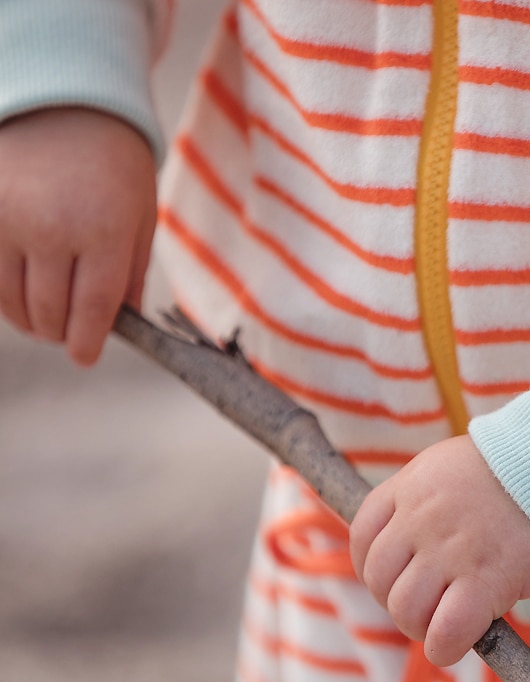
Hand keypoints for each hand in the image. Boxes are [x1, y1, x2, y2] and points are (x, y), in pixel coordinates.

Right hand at [0, 107, 156, 365]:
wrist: (62, 101)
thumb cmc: (114, 165)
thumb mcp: (141, 217)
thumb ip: (132, 272)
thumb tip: (123, 322)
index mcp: (103, 232)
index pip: (95, 309)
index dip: (88, 342)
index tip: (85, 357)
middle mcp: (52, 230)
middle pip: (52, 311)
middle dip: (61, 333)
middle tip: (69, 337)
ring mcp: (8, 221)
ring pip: (14, 301)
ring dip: (32, 321)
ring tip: (47, 319)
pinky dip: (4, 297)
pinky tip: (22, 294)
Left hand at [350, 435, 529, 665]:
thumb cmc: (526, 467)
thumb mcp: (458, 466)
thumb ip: (431, 499)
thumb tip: (419, 545)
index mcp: (412, 486)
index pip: (363, 536)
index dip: (372, 569)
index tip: (394, 581)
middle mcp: (421, 519)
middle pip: (379, 579)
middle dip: (398, 602)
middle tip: (429, 607)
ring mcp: (450, 551)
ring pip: (405, 609)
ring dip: (420, 627)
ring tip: (445, 625)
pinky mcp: (486, 580)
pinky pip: (446, 631)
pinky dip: (445, 647)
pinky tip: (456, 643)